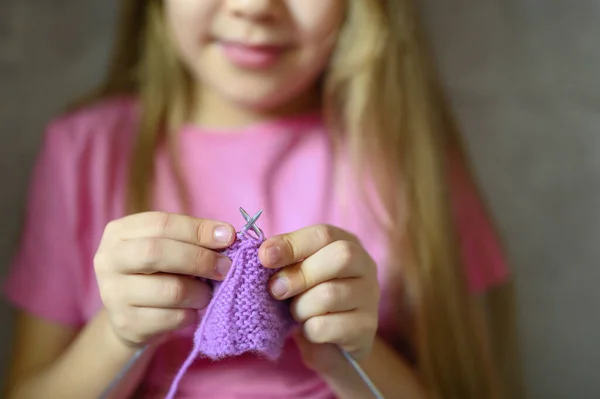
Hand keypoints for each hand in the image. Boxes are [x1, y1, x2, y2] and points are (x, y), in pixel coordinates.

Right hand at [94, 212, 235, 346]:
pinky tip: (192, 310)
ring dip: (200, 291)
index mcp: (119, 232)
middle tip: (225, 267)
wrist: (131, 314)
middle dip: (199, 259)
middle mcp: (108, 260)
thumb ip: (193, 238)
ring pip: (170, 290)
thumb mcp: (169, 247)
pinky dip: (191, 314)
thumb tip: (227, 235)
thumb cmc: (158, 271)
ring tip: (207, 292)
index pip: (160, 223)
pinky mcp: (126, 323)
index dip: (197, 229)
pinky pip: (172, 318)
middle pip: (157, 252)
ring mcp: (113, 294)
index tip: (228, 236)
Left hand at [259, 224, 379, 363]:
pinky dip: (308, 330)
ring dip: (301, 307)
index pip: (324, 234)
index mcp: (346, 243)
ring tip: (296, 313)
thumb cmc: (308, 297)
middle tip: (276, 290)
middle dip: (301, 274)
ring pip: (330, 294)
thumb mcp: (294, 272)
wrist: (329, 343)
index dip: (292, 244)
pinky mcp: (366, 327)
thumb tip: (263, 253)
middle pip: (341, 257)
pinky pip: (327, 326)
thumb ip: (281, 259)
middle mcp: (365, 266)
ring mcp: (370, 297)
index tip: (264, 257)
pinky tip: (310, 329)